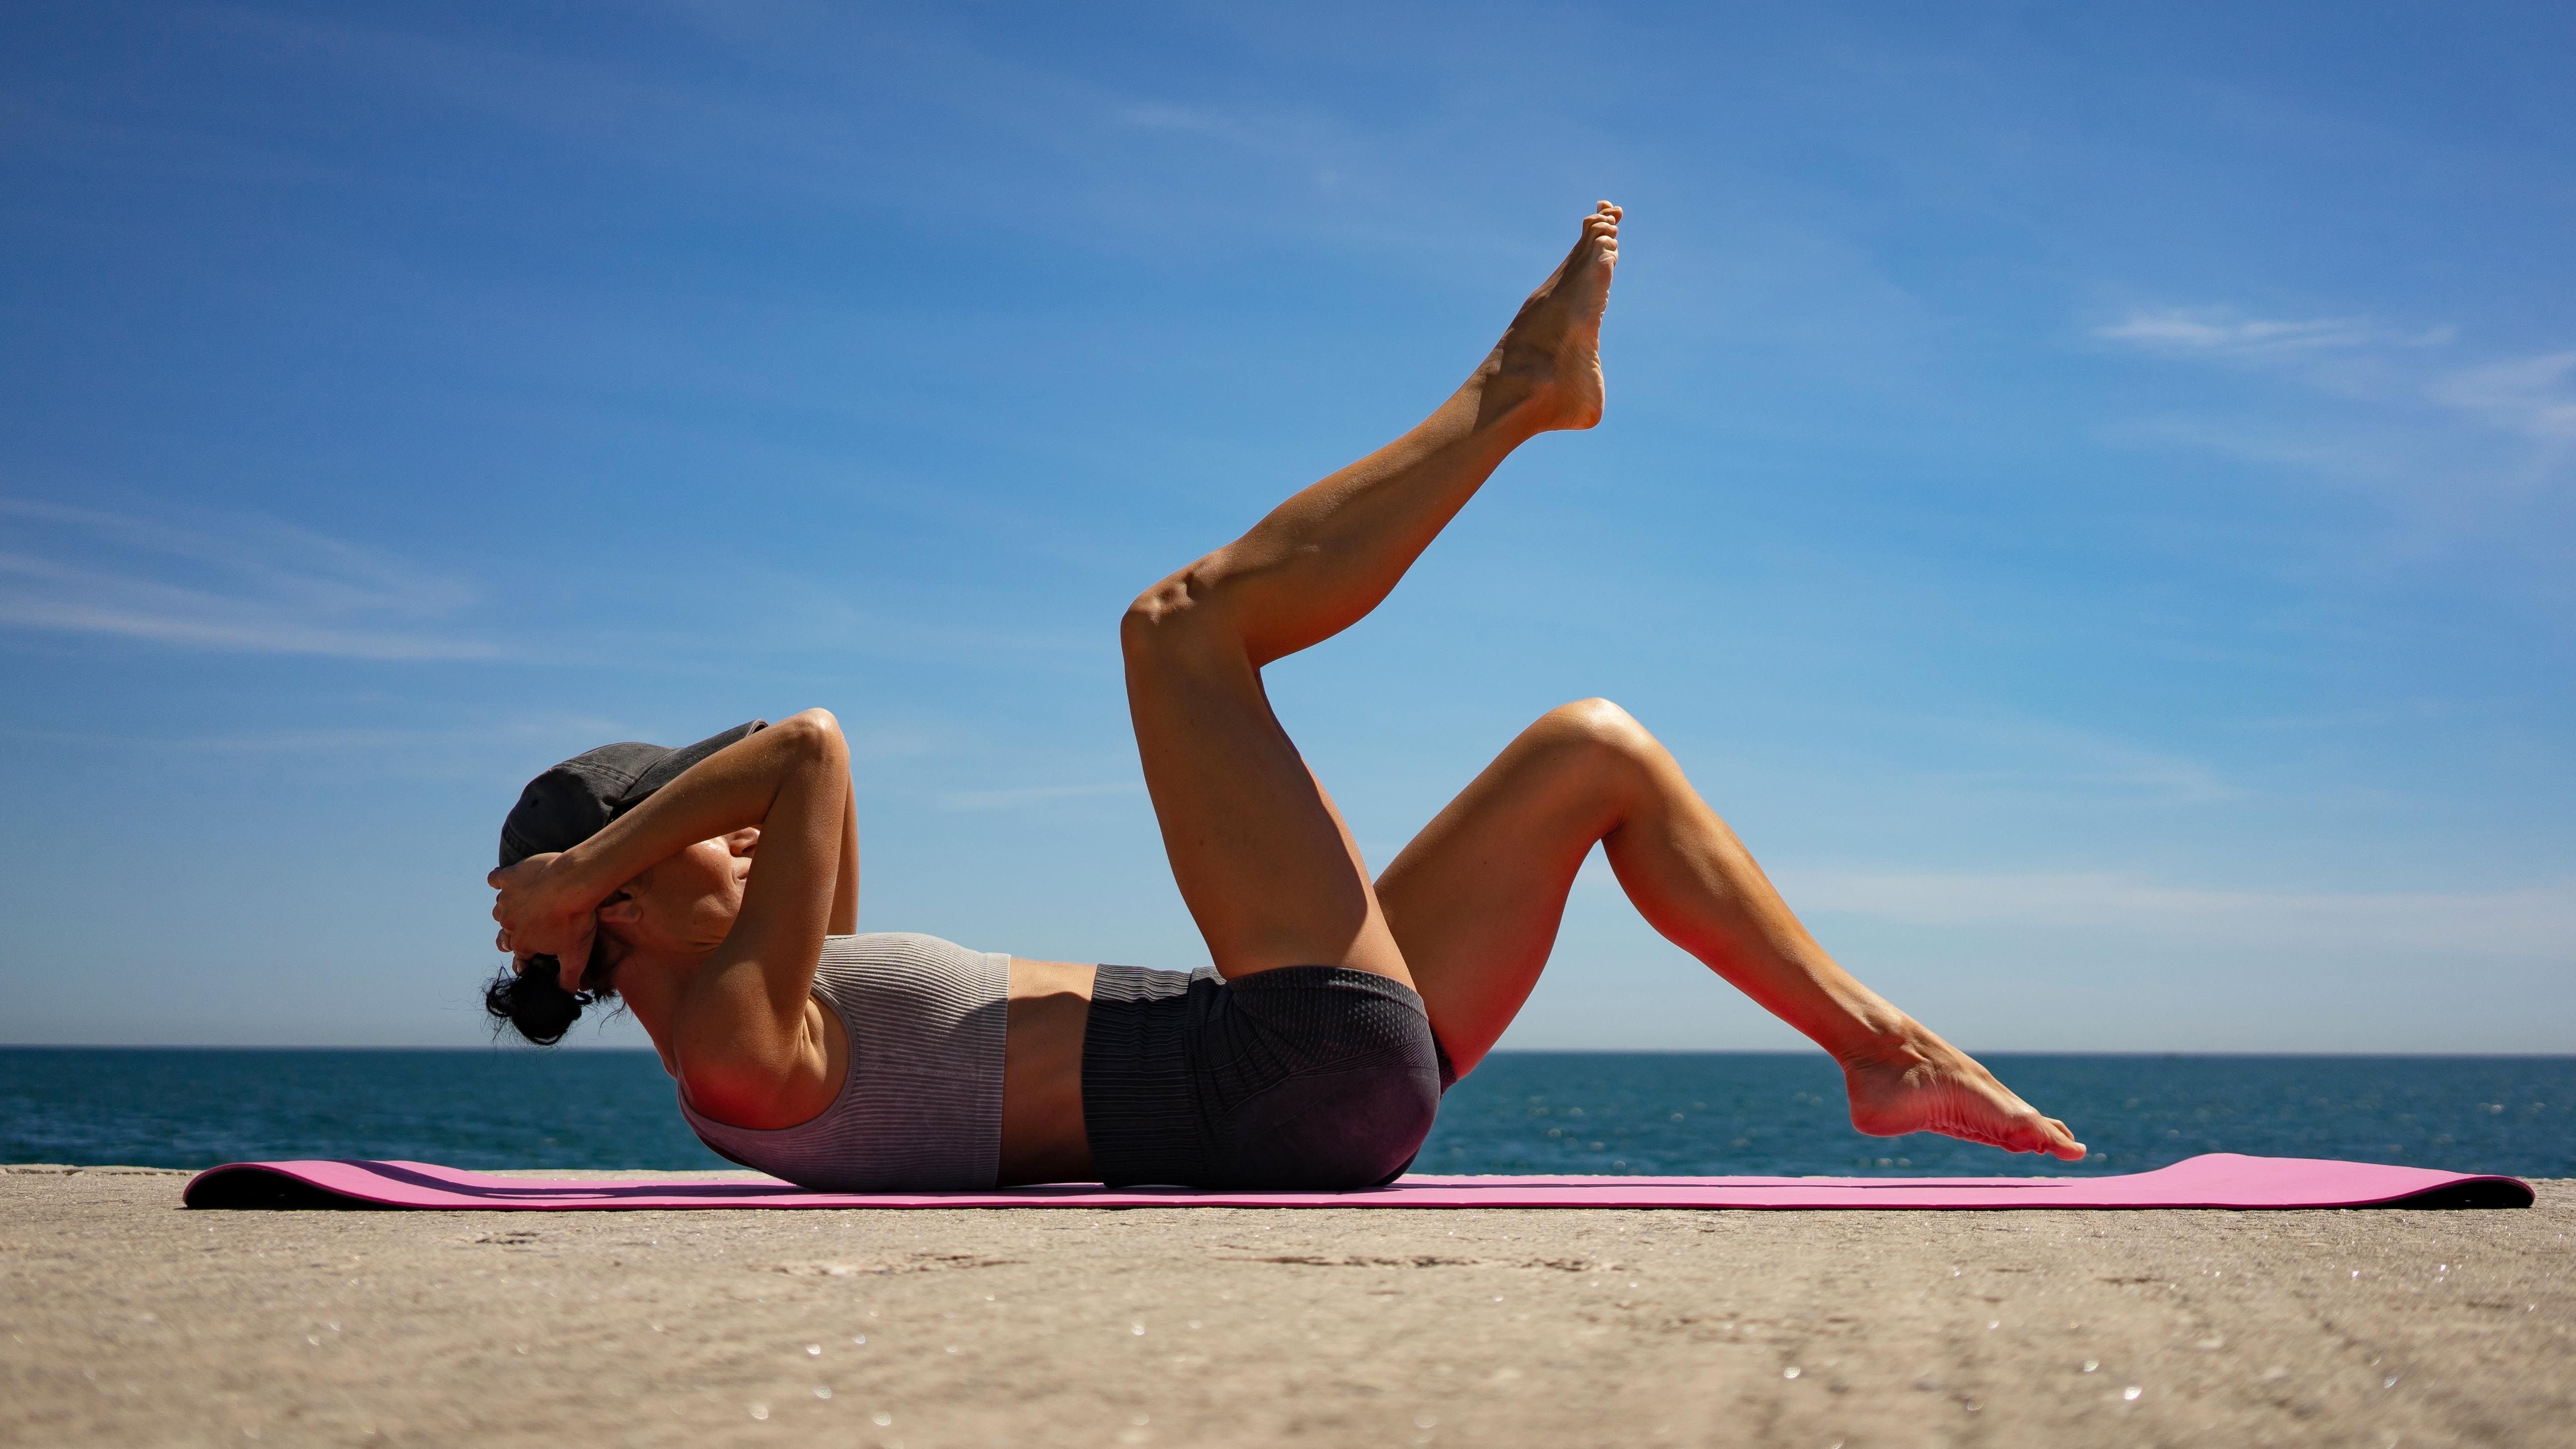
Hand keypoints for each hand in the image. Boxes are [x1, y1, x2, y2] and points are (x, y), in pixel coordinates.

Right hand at [489, 853, 598, 993]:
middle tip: (530, 928)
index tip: (533, 954)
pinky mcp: (510, 877)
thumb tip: (565, 997)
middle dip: (516, 933)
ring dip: (509, 909)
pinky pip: (494, 879)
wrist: (576, 883)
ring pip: (500, 908)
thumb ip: (567, 979)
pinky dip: (498, 880)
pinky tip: (506, 882)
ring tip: (525, 905)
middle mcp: (508, 923)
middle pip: (507, 932)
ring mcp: (507, 899)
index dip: (527, 956)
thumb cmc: (576, 920)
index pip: (519, 955)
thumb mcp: (576, 955)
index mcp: (522, 943)